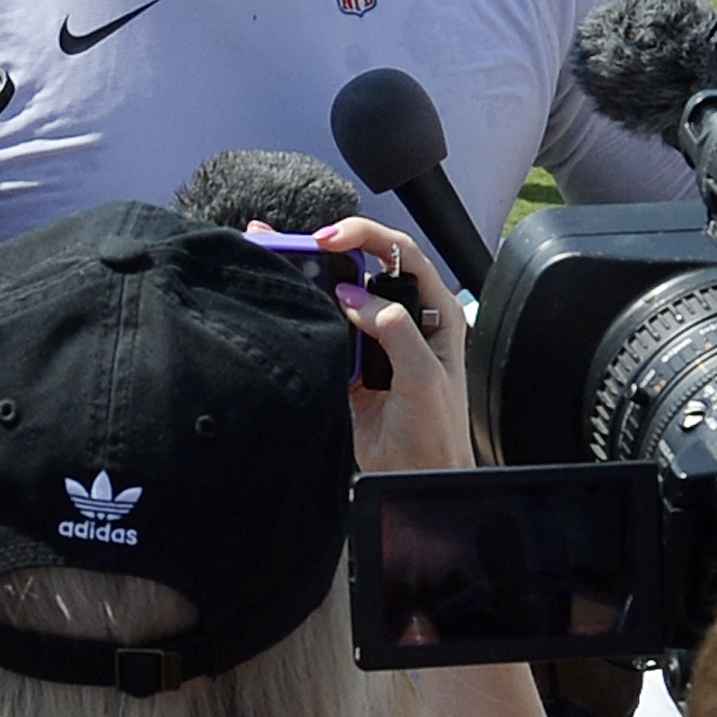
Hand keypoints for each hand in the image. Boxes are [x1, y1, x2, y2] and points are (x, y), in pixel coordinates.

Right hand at [310, 215, 473, 472]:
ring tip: (279, 258)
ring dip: (312, 279)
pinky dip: (305, 313)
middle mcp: (406, 319)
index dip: (367, 238)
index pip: (402, 255)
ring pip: (341, 297)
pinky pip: (326, 330)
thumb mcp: (423, 375)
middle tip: (295, 243)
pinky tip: (285, 299)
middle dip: (332, 248)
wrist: (415, 478)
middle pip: (367, 268)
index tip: (332, 239)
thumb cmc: (436, 432)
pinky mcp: (349, 364)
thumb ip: (394, 329)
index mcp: (435, 313)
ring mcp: (375, 341)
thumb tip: (354, 297)